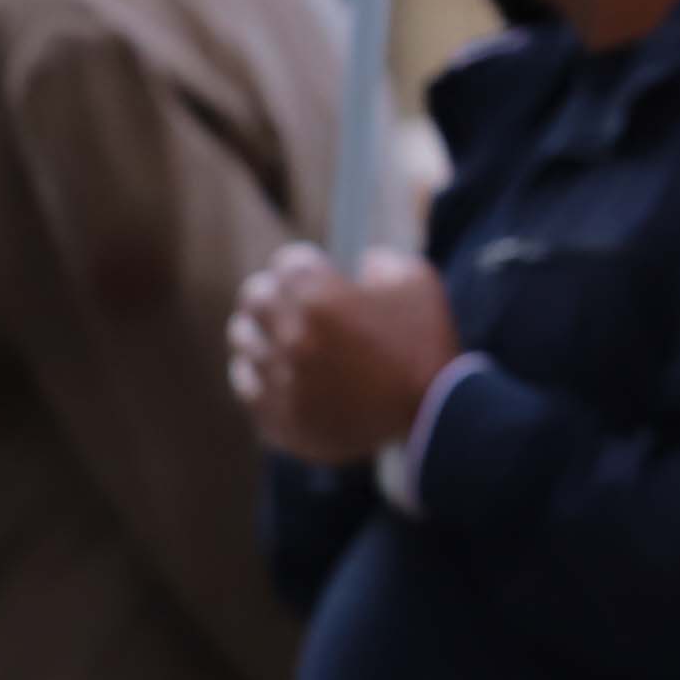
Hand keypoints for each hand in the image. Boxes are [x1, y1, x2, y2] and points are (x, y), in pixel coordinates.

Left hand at [230, 245, 461, 466]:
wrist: (434, 415)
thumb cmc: (427, 343)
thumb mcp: (417, 281)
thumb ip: (382, 261)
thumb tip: (361, 265)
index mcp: (319, 298)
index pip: (286, 263)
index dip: (304, 263)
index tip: (315, 270)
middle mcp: (291, 337)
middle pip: (254, 299)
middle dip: (273, 292)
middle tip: (286, 298)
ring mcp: (281, 381)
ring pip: (244, 342)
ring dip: (259, 332)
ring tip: (276, 334)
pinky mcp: (279, 417)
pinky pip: (248, 388)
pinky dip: (255, 375)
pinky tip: (272, 371)